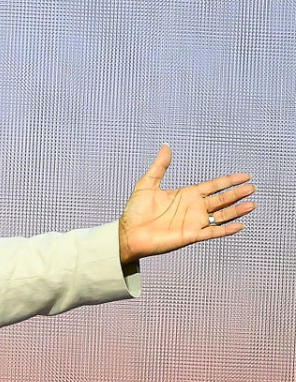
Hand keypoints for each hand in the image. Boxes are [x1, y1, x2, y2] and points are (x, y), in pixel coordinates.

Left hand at [118, 144, 255, 264]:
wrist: (128, 233)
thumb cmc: (135, 210)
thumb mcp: (147, 184)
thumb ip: (159, 166)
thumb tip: (165, 146)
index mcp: (187, 195)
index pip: (213, 186)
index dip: (228, 181)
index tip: (245, 176)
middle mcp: (194, 208)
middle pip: (221, 199)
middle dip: (236, 194)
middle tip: (252, 188)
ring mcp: (194, 222)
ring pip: (221, 216)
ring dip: (236, 211)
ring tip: (251, 204)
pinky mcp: (190, 235)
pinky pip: (212, 232)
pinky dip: (225, 230)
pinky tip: (239, 225)